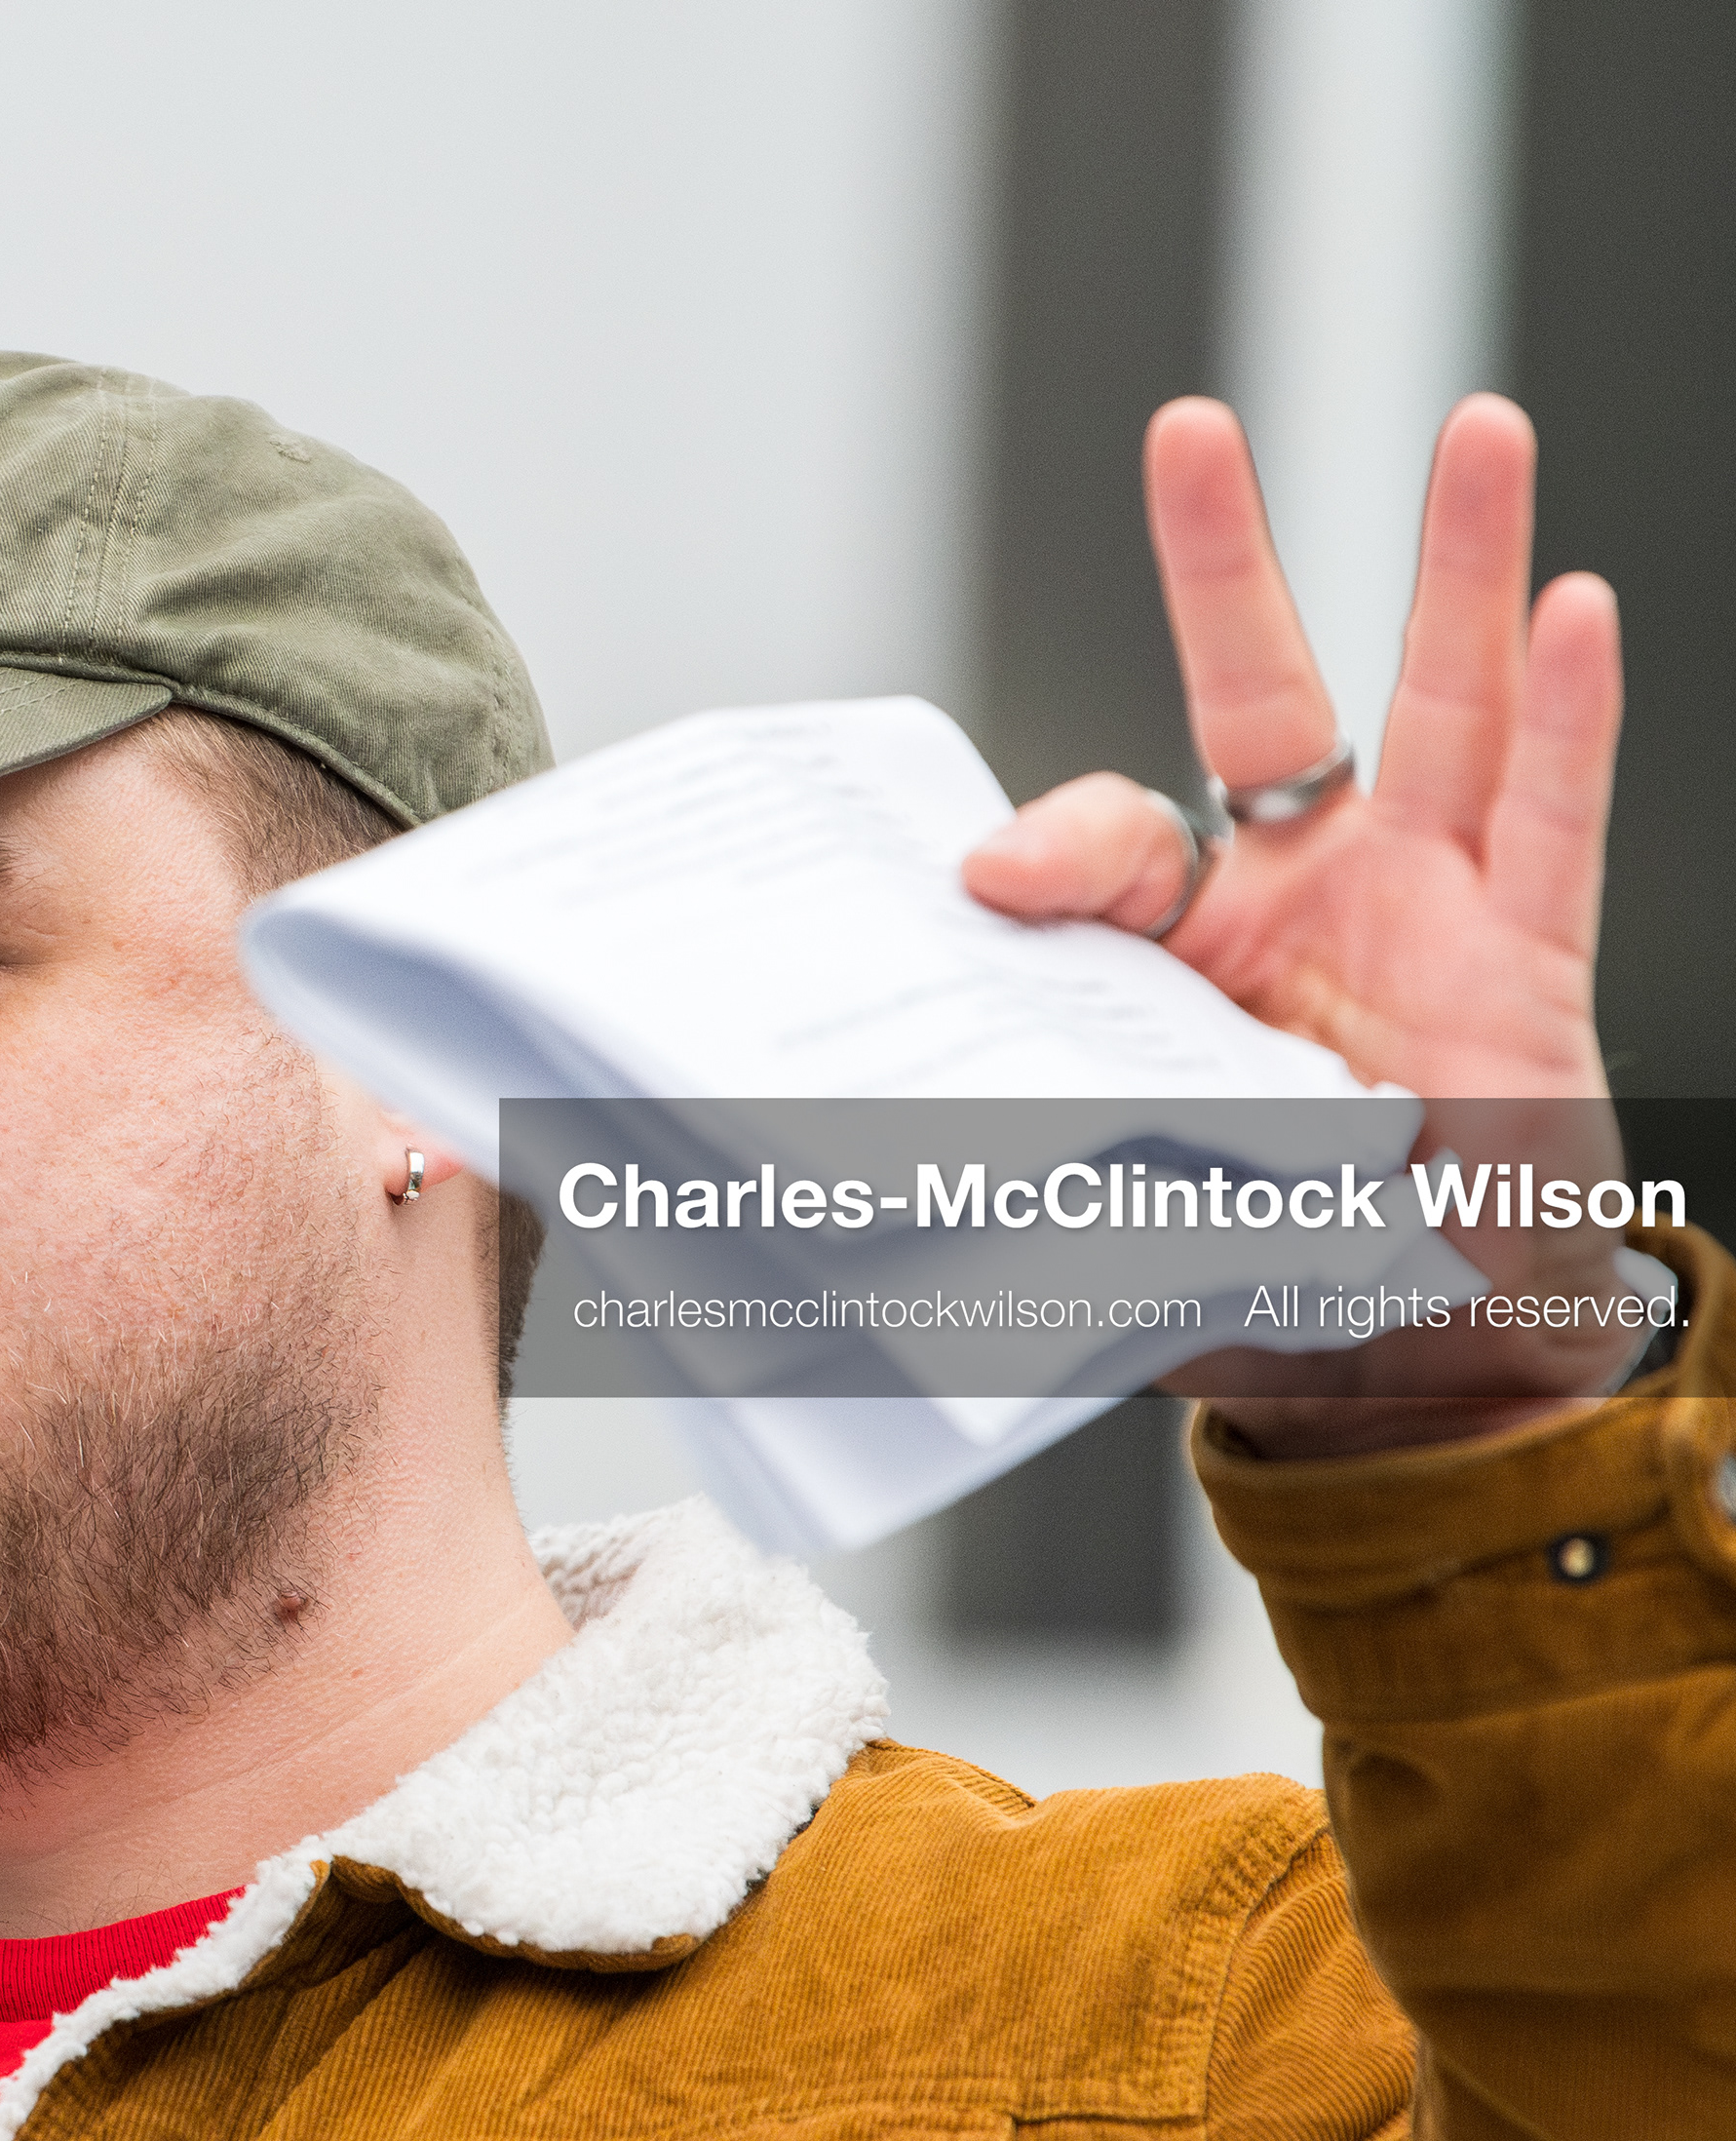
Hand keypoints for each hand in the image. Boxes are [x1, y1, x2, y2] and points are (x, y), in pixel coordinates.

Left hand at [963, 393, 1639, 1455]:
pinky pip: (1553, 825)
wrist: (1415, 1363)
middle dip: (1228, 561)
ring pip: (1446, 712)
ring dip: (1458, 568)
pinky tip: (1575, 610)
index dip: (1053, 849)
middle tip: (1189, 430)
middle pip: (1265, 696)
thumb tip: (914, 1136)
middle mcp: (1303, 904)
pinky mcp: (1532, 968)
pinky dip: (1570, 720)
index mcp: (1178, 957)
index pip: (1112, 846)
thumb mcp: (1124, 1203)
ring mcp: (1429, 917)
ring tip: (1478, 428)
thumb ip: (1042, 1141)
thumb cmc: (1266, 1273)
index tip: (990, 880)